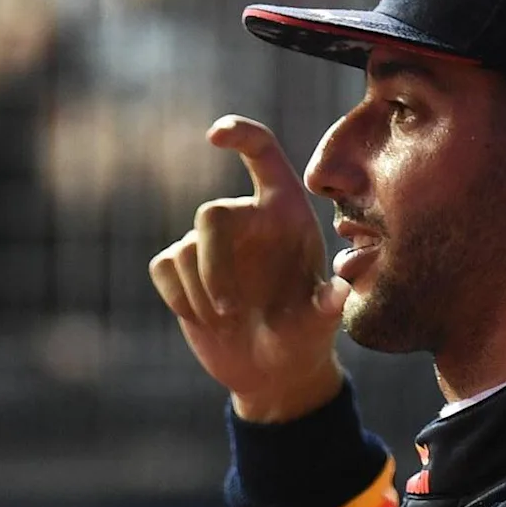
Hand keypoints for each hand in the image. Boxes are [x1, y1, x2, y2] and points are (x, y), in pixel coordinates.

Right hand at [149, 117, 347, 423]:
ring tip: (226, 323)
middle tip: (228, 311)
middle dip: (213, 266)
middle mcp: (246, 219)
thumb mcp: (319, 324)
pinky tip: (203, 320)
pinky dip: (179, 299)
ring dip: (200, 294)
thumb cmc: (302, 339)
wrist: (271, 371)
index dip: (241, 137)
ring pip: (184, 250)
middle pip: (211, 214)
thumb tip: (342, 292)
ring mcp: (209, 242)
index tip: (215, 135)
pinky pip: (163, 268)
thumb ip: (328, 305)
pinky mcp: (179, 267)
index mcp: (285, 213)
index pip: (263, 156)